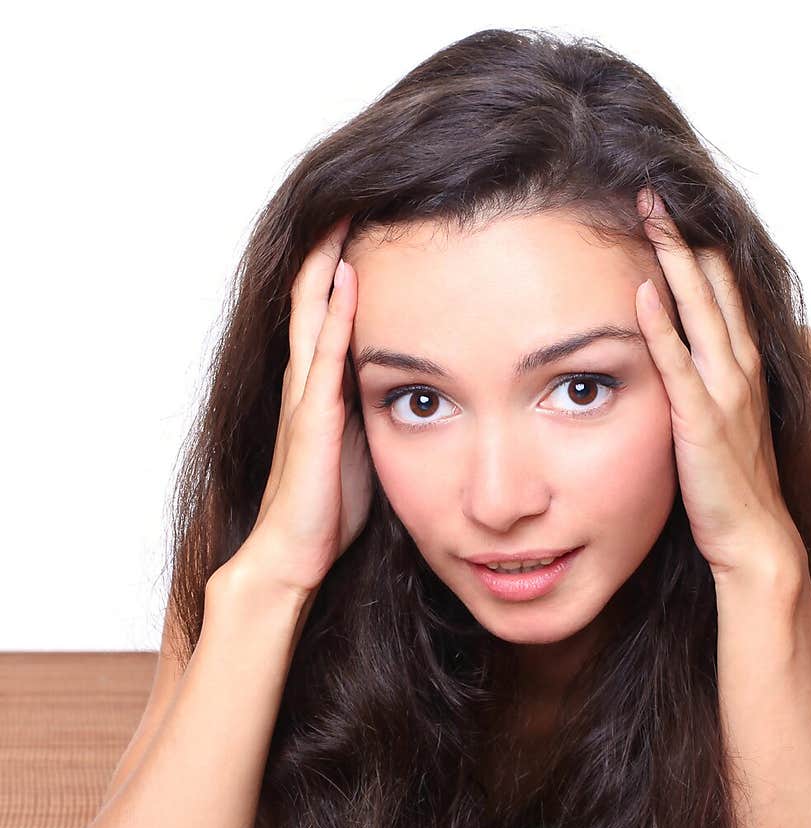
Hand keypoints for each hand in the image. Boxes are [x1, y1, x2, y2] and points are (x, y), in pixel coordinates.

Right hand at [217, 213, 373, 599]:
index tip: (368, 222)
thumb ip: (379, 410)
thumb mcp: (365, 446)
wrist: (294, 554)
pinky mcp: (312, 420)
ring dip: (327, 263)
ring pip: (312, 313)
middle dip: (329, 246)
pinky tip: (347, 279)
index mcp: (320, 387)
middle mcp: (307, 382)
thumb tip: (418, 389)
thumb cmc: (328, 509)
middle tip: (351, 193)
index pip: (328, 311)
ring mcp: (305, 397)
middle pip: (313, 297)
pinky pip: (323, 356)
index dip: (343, 265)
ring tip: (344, 212)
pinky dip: (333, 314)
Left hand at [634, 188, 806, 582]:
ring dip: (673, 259)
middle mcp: (739, 369)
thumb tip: (672, 363)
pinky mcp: (701, 421)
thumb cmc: (730, 487)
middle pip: (713, 284)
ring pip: (699, 310)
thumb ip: (700, 388)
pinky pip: (678, 364)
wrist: (754, 538)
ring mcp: (723, 392)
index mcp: (742, 367)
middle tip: (652, 192)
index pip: (722, 291)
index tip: (668, 213)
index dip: (697, 249)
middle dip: (683, 236)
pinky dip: (662, 326)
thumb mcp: (718, 424)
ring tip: (646, 216)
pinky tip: (643, 291)